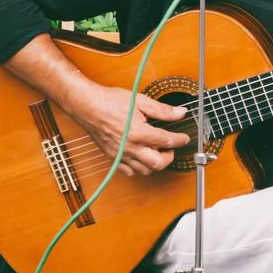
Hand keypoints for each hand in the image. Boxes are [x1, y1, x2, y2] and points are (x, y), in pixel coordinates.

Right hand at [62, 82, 189, 176]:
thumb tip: (180, 113)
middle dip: (169, 157)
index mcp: (139, 133)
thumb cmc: (110, 101)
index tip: (184, 138)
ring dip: (154, 163)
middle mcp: (131, 147)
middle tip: (170, 148)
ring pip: (145, 171)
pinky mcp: (113, 157)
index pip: (167, 141)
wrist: (87, 105)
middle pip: (158, 164)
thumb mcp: (140, 101)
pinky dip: (139, 167)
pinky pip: (130, 172)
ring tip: (156, 150)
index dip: (180, 140)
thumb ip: (162, 110)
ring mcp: (121, 155)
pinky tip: (141, 156)